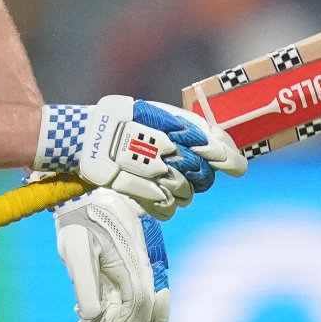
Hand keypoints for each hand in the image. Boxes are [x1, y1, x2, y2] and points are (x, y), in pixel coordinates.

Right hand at [34, 95, 246, 219]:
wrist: (83, 135)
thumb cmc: (124, 121)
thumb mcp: (155, 113)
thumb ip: (186, 126)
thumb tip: (221, 142)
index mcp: (170, 124)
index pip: (210, 142)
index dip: (228, 156)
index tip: (237, 166)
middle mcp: (163, 147)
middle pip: (201, 173)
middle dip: (202, 176)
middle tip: (195, 174)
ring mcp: (147, 169)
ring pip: (185, 193)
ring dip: (184, 192)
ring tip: (168, 182)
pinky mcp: (132, 188)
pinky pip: (164, 208)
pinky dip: (167, 206)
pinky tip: (160, 197)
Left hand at [54, 186, 170, 321]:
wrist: (86, 194)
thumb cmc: (78, 221)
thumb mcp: (75, 251)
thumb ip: (85, 283)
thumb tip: (93, 316)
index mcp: (129, 261)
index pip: (138, 303)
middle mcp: (141, 264)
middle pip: (150, 306)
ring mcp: (141, 263)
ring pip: (150, 300)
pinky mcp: (137, 262)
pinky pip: (143, 290)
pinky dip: (137, 310)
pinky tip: (122, 320)